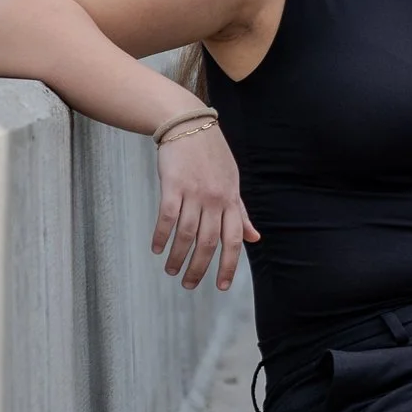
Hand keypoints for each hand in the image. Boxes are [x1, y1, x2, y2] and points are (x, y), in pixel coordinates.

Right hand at [151, 124, 257, 291]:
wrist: (189, 125)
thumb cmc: (212, 156)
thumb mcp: (232, 183)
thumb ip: (241, 213)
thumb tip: (255, 238)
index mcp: (231, 200)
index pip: (234, 241)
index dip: (229, 266)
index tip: (222, 287)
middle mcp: (215, 199)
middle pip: (208, 243)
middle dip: (199, 269)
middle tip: (189, 285)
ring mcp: (194, 192)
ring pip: (186, 234)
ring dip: (178, 257)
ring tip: (171, 271)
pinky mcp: (173, 185)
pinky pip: (167, 217)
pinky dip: (162, 236)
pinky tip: (157, 249)